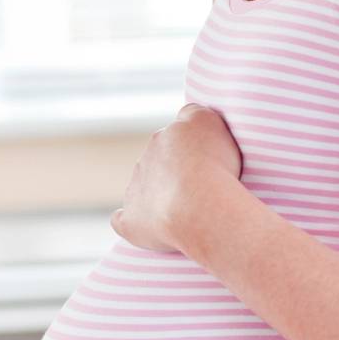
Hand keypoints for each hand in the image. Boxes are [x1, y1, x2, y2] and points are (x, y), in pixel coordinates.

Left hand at [111, 103, 243, 252]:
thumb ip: (196, 114)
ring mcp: (136, 189)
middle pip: (160, 160)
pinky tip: (143, 225)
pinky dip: (133, 220)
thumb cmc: (214, 166)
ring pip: (144, 187)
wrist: (198, 205)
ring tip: (188, 211)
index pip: (177, 132)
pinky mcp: (131, 219)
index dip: (191, 144)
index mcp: (165, 136)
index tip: (207, 158)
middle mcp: (147, 158)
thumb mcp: (213, 123)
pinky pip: (124, 219)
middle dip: (175, 171)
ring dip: (159, 195)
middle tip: (202, 188)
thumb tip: (186, 117)